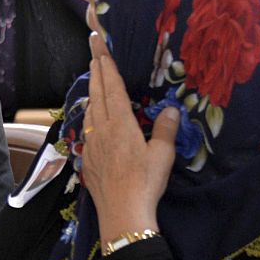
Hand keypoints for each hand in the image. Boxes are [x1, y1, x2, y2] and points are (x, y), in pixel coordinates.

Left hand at [80, 30, 177, 241]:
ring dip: (93, 90)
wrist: (122, 212)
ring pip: (90, 108)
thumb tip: (172, 108)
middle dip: (96, 69)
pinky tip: (92, 115)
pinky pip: (87, 127)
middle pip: (97, 92)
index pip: (112, 88)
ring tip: (94, 76)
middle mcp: (101, 128)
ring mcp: (91, 142)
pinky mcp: (87, 156)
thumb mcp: (162, 155)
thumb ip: (165, 130)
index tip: (100, 47)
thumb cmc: (145, 182)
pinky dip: (90, 113)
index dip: (107, 66)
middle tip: (93, 49)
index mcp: (120, 124)